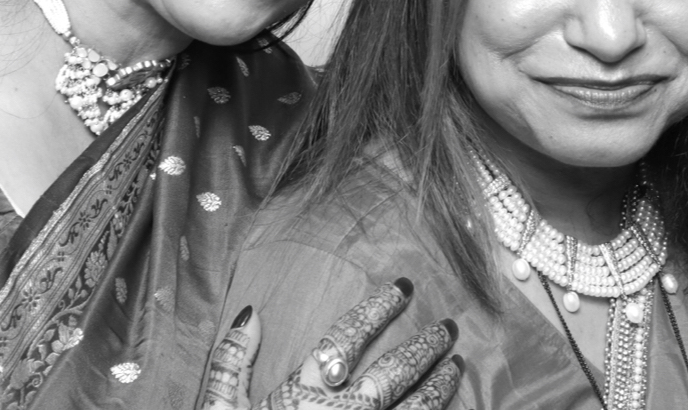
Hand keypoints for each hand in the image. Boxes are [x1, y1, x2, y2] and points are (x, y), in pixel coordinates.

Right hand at [198, 280, 463, 409]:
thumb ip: (231, 362)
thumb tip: (250, 312)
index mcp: (302, 395)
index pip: (346, 336)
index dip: (378, 308)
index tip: (403, 288)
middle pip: (395, 371)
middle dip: (425, 345)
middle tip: (449, 327)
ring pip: (417, 407)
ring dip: (440, 385)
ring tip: (457, 366)